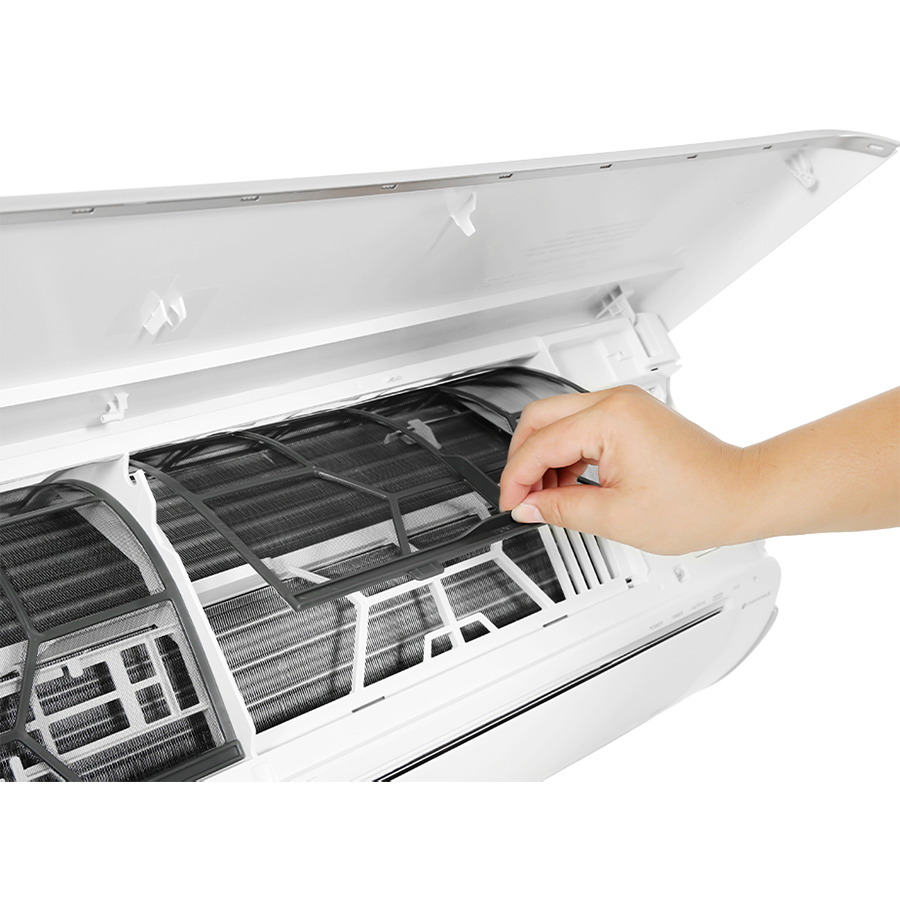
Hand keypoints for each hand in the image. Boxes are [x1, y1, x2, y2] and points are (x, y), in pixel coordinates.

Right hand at [499, 385, 746, 554]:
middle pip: (539, 417)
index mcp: (609, 419)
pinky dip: (567, 453)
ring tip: (550, 496)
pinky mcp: (631, 415)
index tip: (512, 503)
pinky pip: (581, 425)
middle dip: (523, 459)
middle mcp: (615, 401)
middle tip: (522, 496)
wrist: (742, 494)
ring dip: (545, 456)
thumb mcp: (616, 517)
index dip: (517, 478)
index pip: (539, 443)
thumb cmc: (699, 502)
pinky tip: (570, 483)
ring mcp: (625, 405)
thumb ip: (561, 509)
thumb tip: (529, 507)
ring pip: (558, 419)